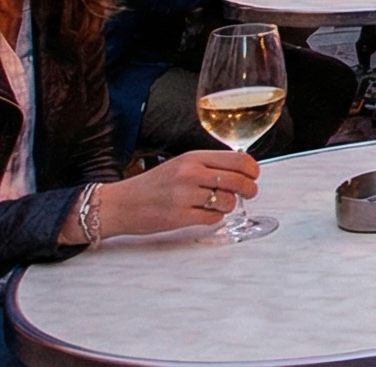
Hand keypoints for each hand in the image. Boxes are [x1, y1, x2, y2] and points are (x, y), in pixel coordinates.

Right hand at [99, 149, 261, 236]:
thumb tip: (241, 170)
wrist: (121, 204)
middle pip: (237, 180)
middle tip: (250, 193)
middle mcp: (190, 174)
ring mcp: (185, 196)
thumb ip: (208, 165)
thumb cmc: (153, 184)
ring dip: (229, 205)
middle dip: (250, 189)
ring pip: (228, 201)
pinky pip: (213, 218)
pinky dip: (214, 218)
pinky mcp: (180, 217)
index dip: (252, 169)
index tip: (254, 175)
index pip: (237, 159)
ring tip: (219, 205)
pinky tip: (204, 214)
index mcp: (193, 158)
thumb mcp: (181, 164)